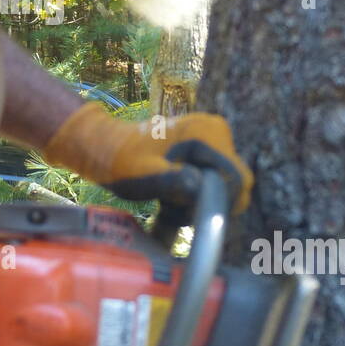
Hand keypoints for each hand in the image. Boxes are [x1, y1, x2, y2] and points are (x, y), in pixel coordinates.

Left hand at [41, 102, 252, 213]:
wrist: (108, 148)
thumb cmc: (123, 162)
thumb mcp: (145, 175)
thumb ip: (172, 181)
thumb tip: (198, 187)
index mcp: (207, 133)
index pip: (236, 178)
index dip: (220, 203)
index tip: (191, 214)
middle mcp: (217, 131)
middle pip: (235, 182)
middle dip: (211, 204)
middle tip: (177, 211)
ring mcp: (214, 139)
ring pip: (226, 184)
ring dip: (202, 202)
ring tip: (171, 206)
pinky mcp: (207, 149)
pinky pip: (216, 179)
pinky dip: (198, 195)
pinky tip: (174, 200)